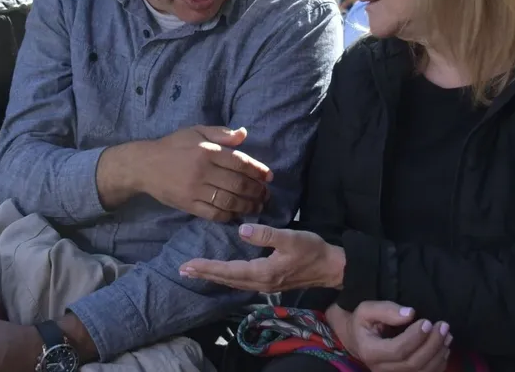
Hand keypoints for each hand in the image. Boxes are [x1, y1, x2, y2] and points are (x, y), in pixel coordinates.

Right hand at [139, 126, 271, 221]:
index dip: (258, 170)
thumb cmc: (173, 146)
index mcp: (207, 151)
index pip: (239, 162)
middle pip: (238, 184)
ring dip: (247, 206)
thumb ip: (220, 133)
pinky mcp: (188, 205)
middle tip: (266, 194)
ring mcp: (195, 190)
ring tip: (257, 206)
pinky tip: (237, 215)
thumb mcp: (196, 132)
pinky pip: (213, 214)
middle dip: (257, 191)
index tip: (269, 177)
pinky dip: (229, 216)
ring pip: (229, 201)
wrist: (144, 165)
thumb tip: (244, 134)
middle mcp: (203, 171)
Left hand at [179, 224, 344, 291]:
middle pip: (226, 279)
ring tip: (195, 271)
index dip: (207, 268)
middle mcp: (259, 282)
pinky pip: (240, 281)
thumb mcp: (291, 238)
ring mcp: (264, 284)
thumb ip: (266, 234)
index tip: (188, 266)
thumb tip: (242, 231)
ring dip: (213, 276)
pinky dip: (226, 277)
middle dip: (204, 274)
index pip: (228, 270)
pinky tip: (220, 273)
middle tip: (182, 270)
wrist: (332, 267)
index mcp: (262, 272)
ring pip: (232, 282)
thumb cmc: (312, 250)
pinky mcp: (268, 281)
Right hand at [326, 302, 451, 371]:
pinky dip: (439, 364)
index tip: (427, 322)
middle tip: (443, 326)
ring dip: (439, 354)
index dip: (415, 337)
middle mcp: (382, 369)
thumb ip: (386, 310)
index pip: (397, 350)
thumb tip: (411, 314)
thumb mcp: (366, 310)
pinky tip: (444, 348)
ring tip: (447, 335)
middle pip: (413, 363)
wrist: (358, 340)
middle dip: (432, 345)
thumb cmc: (362, 323)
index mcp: (370, 352)